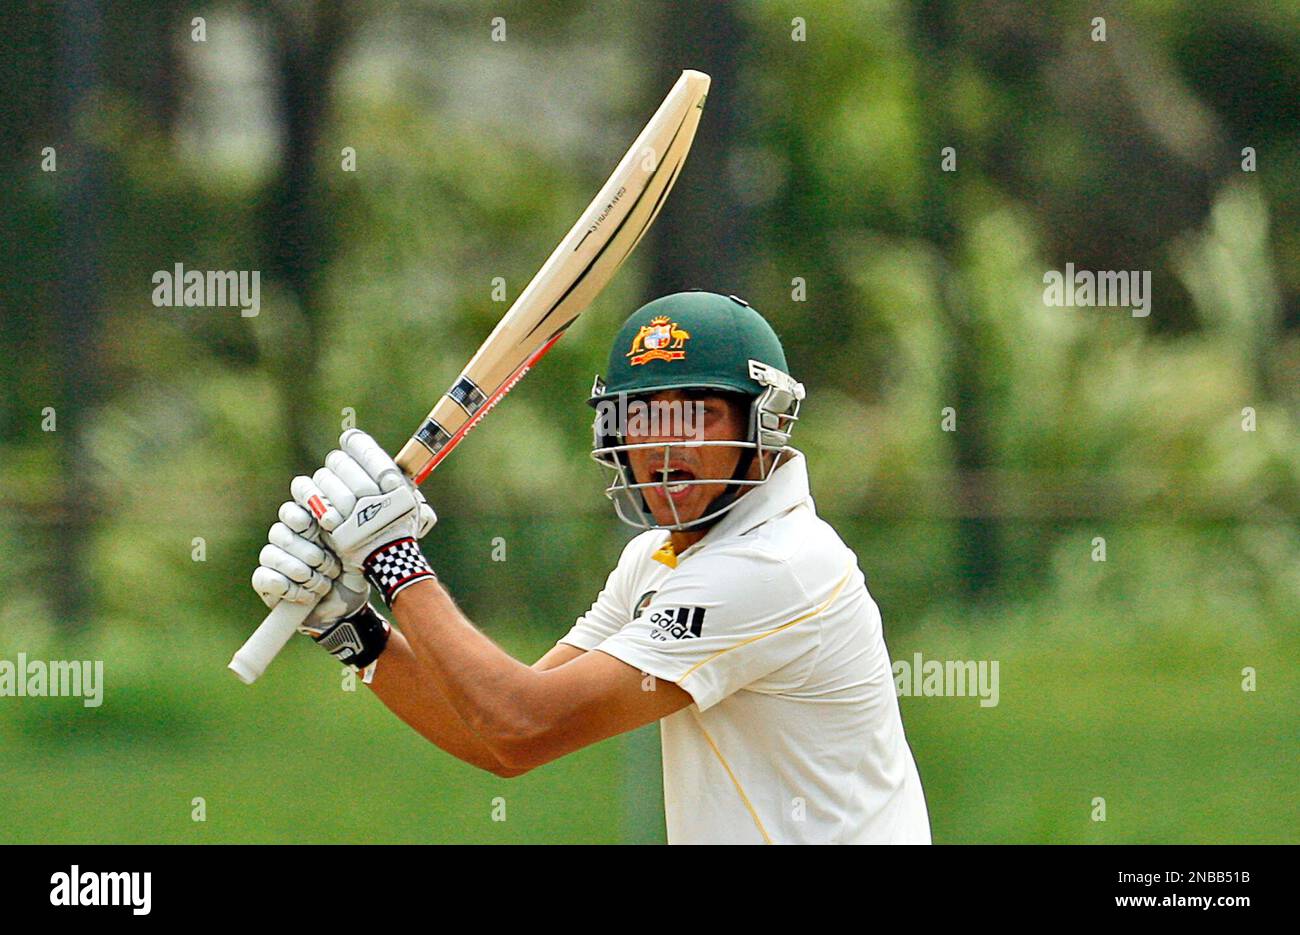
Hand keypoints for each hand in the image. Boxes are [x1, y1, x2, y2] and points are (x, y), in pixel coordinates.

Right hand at [251, 500, 389, 669]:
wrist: (349, 609)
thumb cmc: (353, 571)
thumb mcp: (356, 548)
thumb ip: (344, 528)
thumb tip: (330, 518)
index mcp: (309, 519)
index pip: (295, 499)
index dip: (302, 510)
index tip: (325, 524)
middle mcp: (287, 534)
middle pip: (280, 531)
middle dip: (311, 554)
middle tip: (333, 568)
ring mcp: (274, 557)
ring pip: (271, 554)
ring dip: (301, 573)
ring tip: (324, 585)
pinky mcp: (265, 581)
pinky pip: (263, 577)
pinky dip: (288, 588)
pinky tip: (307, 596)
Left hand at [292, 429, 437, 604]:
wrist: (391, 558)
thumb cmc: (399, 522)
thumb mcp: (408, 495)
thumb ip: (391, 472)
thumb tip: (358, 442)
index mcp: (393, 482)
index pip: (364, 448)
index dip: (354, 443)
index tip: (349, 442)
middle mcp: (374, 494)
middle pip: (339, 462)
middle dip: (338, 465)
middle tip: (339, 470)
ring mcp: (354, 511)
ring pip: (324, 479)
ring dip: (325, 483)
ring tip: (331, 491)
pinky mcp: (337, 528)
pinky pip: (315, 503)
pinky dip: (315, 501)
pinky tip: (321, 505)